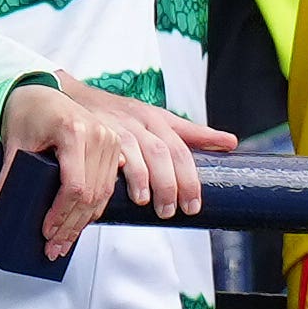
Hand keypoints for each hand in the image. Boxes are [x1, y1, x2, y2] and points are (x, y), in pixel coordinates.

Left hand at [0, 81, 137, 258]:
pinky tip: (78, 224)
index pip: (75, 185)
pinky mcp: (112, 146)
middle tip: (53, 248)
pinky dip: (93, 208)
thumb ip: (3, 182)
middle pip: (91, 194)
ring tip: (63, 243)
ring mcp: (108, 139)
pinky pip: (108, 186)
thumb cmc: (27, 112)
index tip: (46, 231)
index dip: (61, 214)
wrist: (40, 91)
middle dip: (71, 226)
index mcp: (73, 131)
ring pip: (102, 194)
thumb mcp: (14, 145)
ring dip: (83, 222)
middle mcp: (97, 134)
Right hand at [60, 75, 235, 217]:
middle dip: (172, 183)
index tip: (195, 204)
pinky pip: (109, 153)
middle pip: (163, 152)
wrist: (77, 98)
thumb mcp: (158, 118)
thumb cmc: (123, 114)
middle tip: (176, 211)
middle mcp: (141, 121)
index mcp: (159, 119)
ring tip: (150, 204)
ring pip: (139, 152)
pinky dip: (116, 168)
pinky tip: (119, 184)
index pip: (181, 148)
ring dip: (146, 180)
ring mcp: (119, 127)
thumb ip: (191, 133)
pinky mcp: (96, 133)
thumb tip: (230, 142)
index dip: (189, 178)